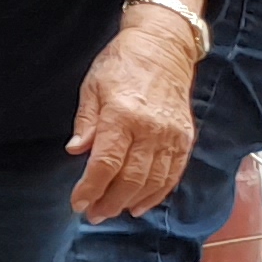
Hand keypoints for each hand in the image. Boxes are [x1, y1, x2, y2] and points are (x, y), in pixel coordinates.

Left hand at [69, 18, 203, 220]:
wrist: (163, 47)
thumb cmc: (121, 63)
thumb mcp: (92, 86)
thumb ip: (85, 122)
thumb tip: (75, 151)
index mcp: (122, 115)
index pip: (106, 163)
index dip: (91, 188)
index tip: (78, 202)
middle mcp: (150, 129)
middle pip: (131, 178)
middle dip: (109, 201)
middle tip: (93, 214)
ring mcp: (172, 136)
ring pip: (154, 181)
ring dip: (133, 201)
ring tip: (114, 212)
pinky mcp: (186, 138)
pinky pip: (173, 174)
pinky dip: (158, 193)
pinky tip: (142, 203)